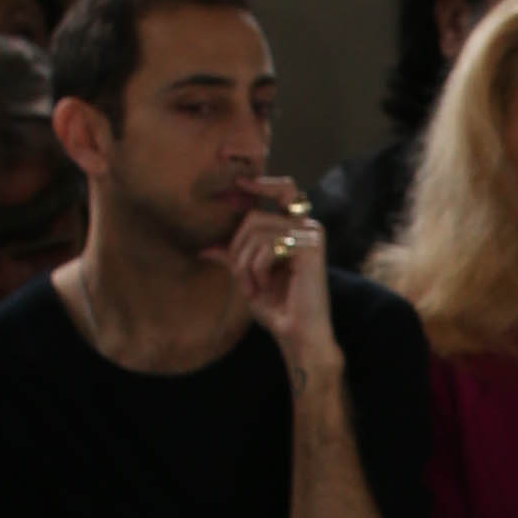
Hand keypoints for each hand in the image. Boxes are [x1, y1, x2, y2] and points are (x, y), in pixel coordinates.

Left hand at [226, 192, 333, 369]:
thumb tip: (205, 249)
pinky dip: (257, 270)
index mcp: (297, 229)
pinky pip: (267, 247)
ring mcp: (311, 235)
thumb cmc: (279, 309)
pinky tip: (267, 286)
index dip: (262, 184)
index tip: (239, 183)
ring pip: (256, 233)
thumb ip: (233, 258)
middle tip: (243, 281)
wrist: (298, 335)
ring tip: (254, 288)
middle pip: (254, 218)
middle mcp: (308, 227)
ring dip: (245, 265)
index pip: (283, 191)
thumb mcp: (249, 278)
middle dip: (238, 251)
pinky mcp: (311, 247)